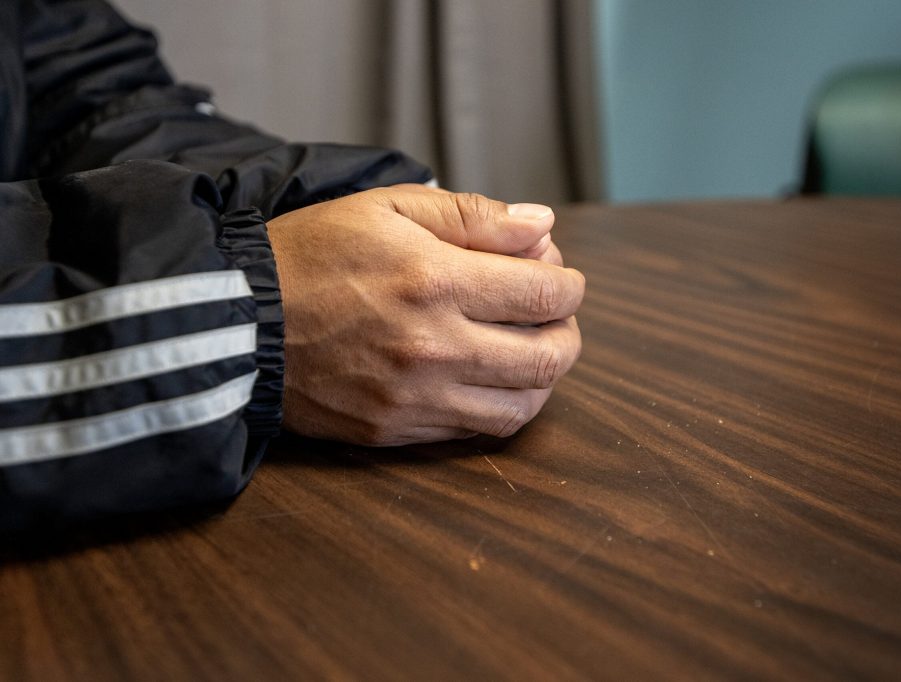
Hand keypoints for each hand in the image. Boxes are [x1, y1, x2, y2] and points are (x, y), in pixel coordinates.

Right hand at [265, 186, 584, 444]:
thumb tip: (542, 228)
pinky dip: (499, 406)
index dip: (568, 284)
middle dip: (568, 334)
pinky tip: (488, 379)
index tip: (558, 276)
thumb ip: (473, 216)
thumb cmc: (311, 253)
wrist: (238, 321)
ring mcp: (416, 398)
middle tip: (554, 317)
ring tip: (527, 350)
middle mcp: (434, 347)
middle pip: (550, 358)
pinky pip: (475, 431)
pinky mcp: (395, 431)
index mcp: (436, 280)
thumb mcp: (387, 207)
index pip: (548, 294)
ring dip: (542, 378)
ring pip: (523, 407)